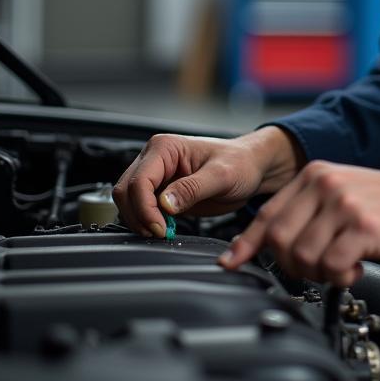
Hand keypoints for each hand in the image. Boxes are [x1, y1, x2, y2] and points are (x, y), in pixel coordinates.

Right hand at [112, 126, 302, 236]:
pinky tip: (164, 228)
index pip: (139, 181)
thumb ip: (192, 188)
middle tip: (161, 233)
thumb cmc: (241, 163)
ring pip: (128, 202)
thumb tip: (164, 203)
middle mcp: (155, 159)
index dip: (145, 208)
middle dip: (139, 216)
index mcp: (165, 147)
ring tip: (164, 231)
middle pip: (126, 192)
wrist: (252, 168)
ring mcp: (157, 175)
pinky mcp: (161, 192)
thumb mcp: (221, 176)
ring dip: (140, 220)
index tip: (160, 228)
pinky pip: (141, 209)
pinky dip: (146, 221)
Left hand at [218, 160, 379, 285]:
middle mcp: (326, 184)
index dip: (246, 243)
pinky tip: (356, 270)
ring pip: (303, 256)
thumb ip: (310, 212)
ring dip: (319, 274)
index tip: (232, 262)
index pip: (268, 214)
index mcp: (316, 175)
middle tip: (316, 271)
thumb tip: (273, 242)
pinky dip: (340, 278)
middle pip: (278, 240)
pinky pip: (332, 266)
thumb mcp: (344, 196)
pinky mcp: (364, 226)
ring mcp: (344, 203)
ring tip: (342, 268)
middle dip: (292, 266)